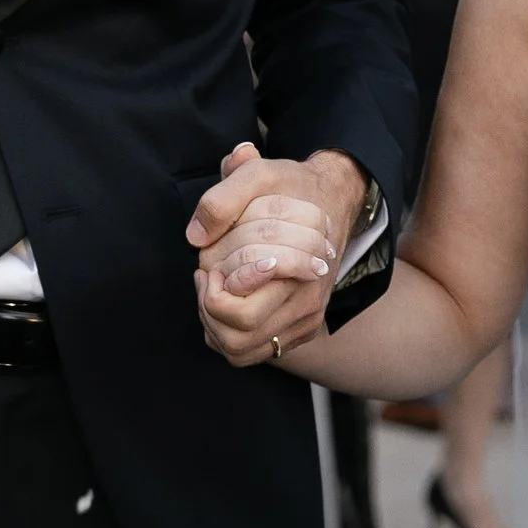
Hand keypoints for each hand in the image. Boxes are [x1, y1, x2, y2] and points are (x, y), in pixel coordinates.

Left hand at [189, 144, 363, 367]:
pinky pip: (251, 351)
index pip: (240, 314)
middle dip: (209, 309)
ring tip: (214, 289)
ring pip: (241, 352)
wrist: (331, 200)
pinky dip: (227, 332)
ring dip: (214, 324)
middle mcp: (306, 304)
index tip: (210, 264)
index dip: (213, 292)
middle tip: (207, 277)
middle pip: (239, 338)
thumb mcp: (258, 176)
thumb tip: (196, 237)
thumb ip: (222, 200)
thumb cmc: (291, 188)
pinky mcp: (300, 329)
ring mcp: (305, 321)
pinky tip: (226, 299)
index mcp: (298, 274)